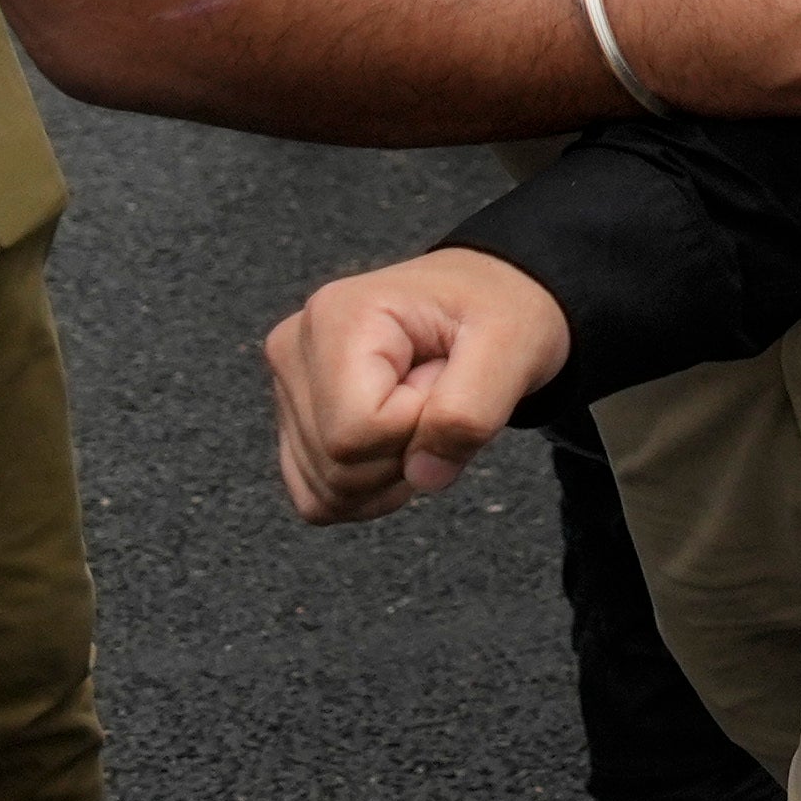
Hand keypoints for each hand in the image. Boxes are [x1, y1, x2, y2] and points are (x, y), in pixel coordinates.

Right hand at [265, 247, 572, 524]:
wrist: (482, 302)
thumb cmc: (494, 312)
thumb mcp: (511, 347)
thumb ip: (471, 412)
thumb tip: (423, 476)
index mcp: (336, 317)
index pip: (357, 430)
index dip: (418, 426)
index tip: (445, 378)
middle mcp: (296, 349)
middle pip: (339, 466)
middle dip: (408, 452)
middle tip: (437, 392)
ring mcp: (288, 388)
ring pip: (329, 490)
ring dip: (394, 472)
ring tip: (419, 405)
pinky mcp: (295, 422)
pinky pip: (319, 498)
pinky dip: (370, 491)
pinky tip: (398, 442)